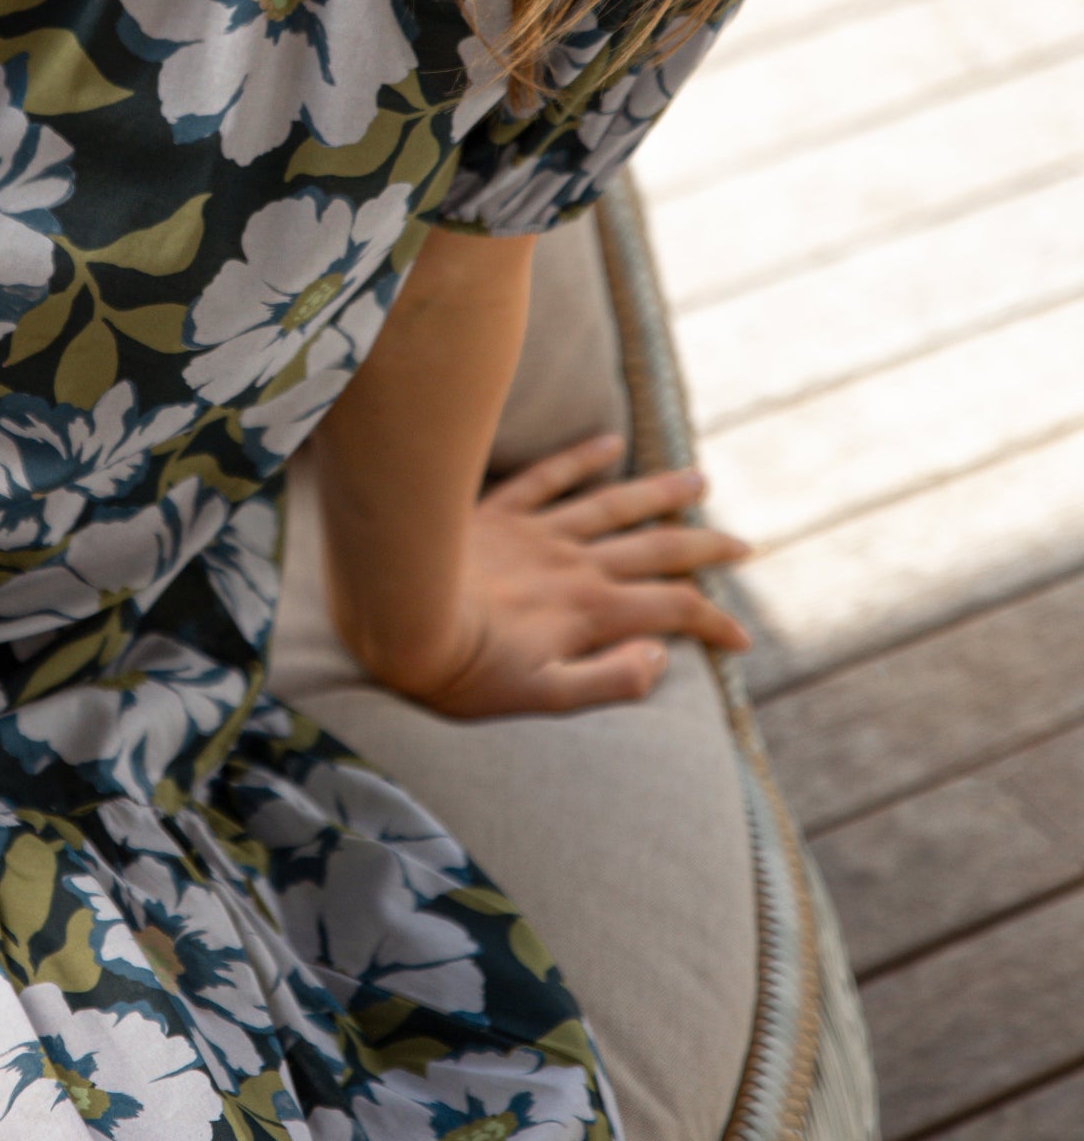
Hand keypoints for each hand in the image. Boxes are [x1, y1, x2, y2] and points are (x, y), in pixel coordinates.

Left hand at [408, 434, 752, 719]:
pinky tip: (608, 442)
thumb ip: (607, 682)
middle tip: (745, 545)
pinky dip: (581, 457)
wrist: (395, 618)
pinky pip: (548, 475)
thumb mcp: (541, 699)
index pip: (674, 610)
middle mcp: (574, 563)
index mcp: (591, 610)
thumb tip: (660, 659)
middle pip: (657, 547)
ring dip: (659, 493)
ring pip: (613, 504)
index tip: (741, 641)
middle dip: (706, 548)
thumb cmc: (464, 672)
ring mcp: (537, 532)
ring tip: (697, 480)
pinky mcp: (497, 511)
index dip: (715, 624)